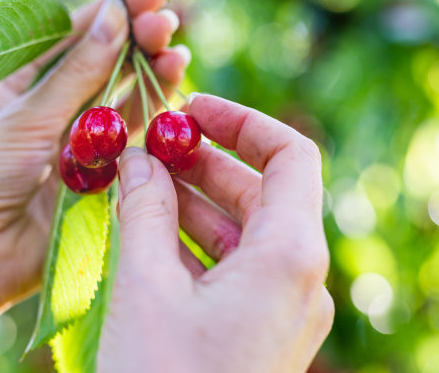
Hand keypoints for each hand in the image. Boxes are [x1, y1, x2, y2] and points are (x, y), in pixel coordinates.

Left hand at [0, 0, 188, 371]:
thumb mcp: (25, 114)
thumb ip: (77, 73)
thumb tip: (115, 19)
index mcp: (21, 84)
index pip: (72, 37)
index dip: (110, 13)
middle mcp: (54, 110)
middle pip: (104, 68)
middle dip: (137, 42)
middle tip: (167, 20)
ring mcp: (78, 144)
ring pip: (122, 103)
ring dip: (150, 78)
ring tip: (176, 53)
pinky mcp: (99, 179)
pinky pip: (130, 145)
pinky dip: (151, 123)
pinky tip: (171, 98)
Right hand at [100, 95, 332, 372]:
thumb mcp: (145, 284)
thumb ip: (145, 208)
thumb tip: (136, 158)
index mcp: (292, 255)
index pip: (290, 155)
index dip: (243, 122)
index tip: (193, 109)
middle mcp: (301, 277)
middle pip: (264, 190)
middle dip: (207, 162)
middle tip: (153, 146)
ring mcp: (285, 306)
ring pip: (247, 229)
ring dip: (197, 200)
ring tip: (143, 181)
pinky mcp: (262, 328)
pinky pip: (237, 265)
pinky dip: (199, 240)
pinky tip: (153, 228)